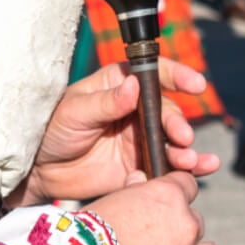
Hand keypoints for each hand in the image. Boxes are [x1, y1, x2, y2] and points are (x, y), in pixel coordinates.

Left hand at [7, 59, 220, 207]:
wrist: (41, 169)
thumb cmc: (53, 130)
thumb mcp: (75, 111)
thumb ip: (105, 102)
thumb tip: (133, 85)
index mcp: (120, 85)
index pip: (154, 75)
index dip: (178, 76)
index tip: (195, 84)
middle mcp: (136, 109)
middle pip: (168, 112)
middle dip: (178, 124)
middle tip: (181, 138)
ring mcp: (141, 138)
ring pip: (172, 140)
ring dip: (186, 149)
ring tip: (190, 161)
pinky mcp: (141, 165)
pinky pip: (168, 165)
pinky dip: (187, 168)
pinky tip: (203, 169)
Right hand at [89, 171, 216, 244]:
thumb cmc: (88, 233)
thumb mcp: (108, 202)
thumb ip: (130, 191)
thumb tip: (138, 179)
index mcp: (168, 197)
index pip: (187, 184)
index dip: (177, 192)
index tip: (169, 200)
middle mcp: (185, 226)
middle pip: (196, 221)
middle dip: (181, 228)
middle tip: (160, 238)